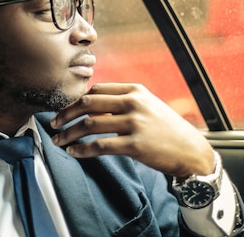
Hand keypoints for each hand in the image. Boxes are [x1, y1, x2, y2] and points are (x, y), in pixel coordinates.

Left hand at [50, 83, 214, 177]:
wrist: (190, 150)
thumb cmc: (166, 129)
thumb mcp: (148, 105)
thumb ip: (124, 101)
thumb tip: (92, 104)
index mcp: (135, 90)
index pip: (96, 90)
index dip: (75, 100)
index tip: (65, 111)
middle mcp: (133, 102)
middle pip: (88, 103)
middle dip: (65, 114)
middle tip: (53, 124)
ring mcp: (134, 123)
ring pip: (90, 125)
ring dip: (69, 133)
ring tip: (59, 141)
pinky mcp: (135, 145)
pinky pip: (100, 146)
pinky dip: (82, 150)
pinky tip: (74, 152)